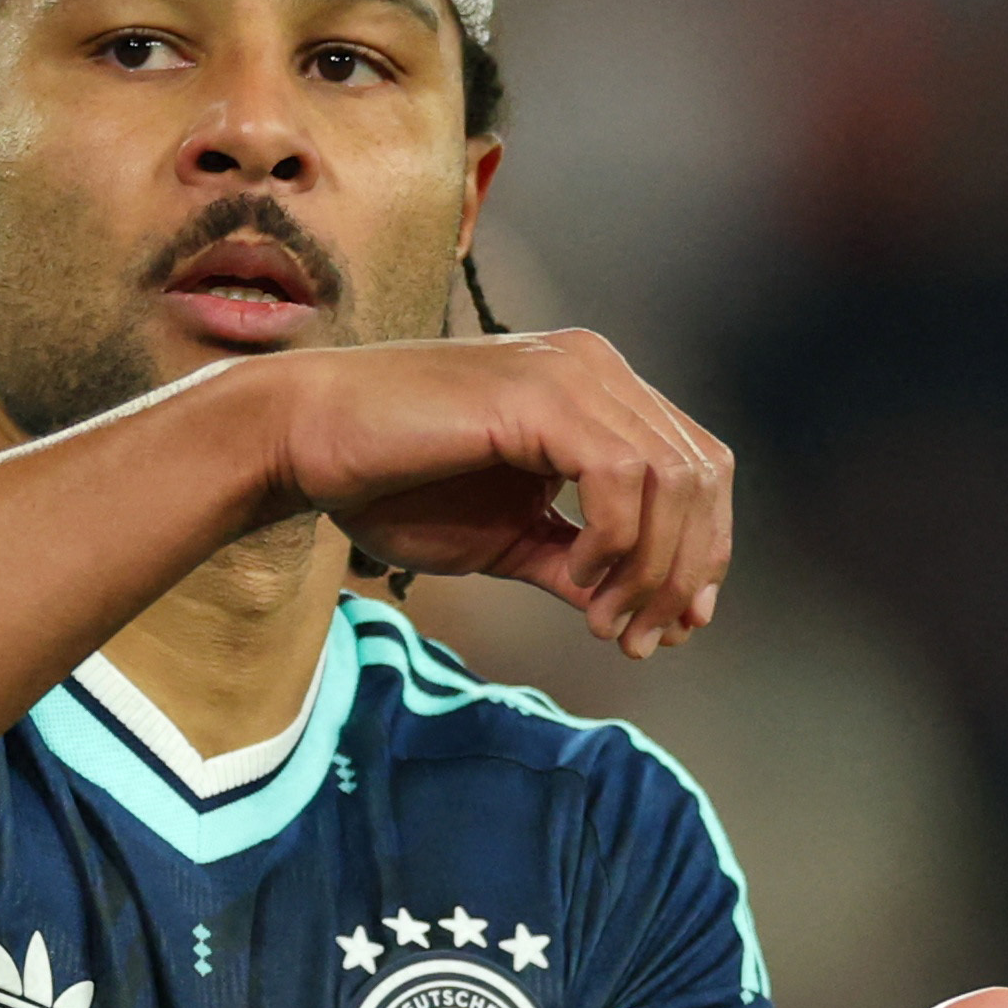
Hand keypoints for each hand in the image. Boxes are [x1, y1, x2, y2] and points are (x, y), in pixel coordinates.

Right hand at [237, 331, 735, 661]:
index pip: (696, 465)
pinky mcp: (540, 395)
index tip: (675, 625)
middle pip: (700, 474)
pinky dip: (614, 542)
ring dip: (651, 568)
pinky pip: (621, 477)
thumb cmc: (390, 484)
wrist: (305, 442)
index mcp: (596, 390)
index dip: (702, 549)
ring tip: (607, 621)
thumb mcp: (506, 540)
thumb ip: (576, 565)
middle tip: (643, 639)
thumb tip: (641, 614)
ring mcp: (572, 374)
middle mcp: (596, 368)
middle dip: (683, 571)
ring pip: (672, 479)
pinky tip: (576, 577)